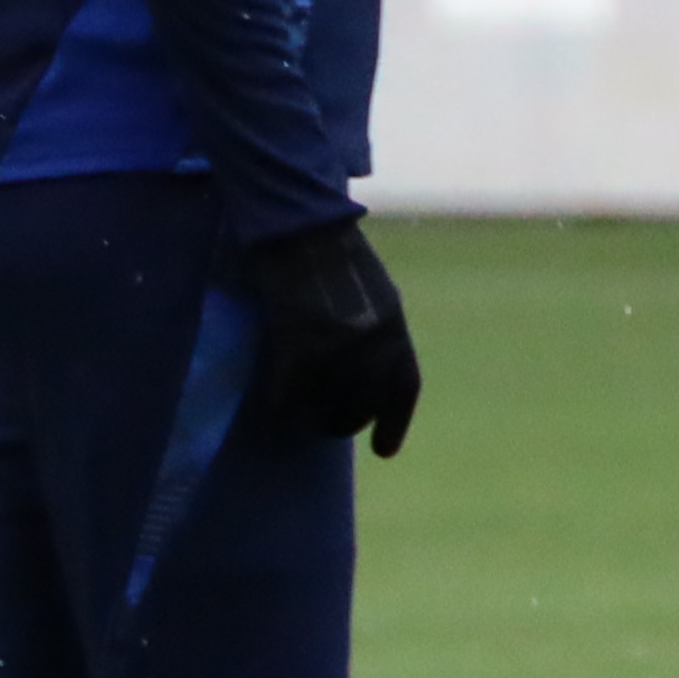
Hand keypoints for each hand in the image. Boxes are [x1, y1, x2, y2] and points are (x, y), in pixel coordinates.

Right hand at [236, 219, 418, 456]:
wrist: (298, 226)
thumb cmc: (331, 253)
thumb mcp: (375, 291)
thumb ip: (378, 330)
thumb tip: (373, 372)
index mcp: (395, 327)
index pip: (402, 388)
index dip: (395, 423)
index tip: (383, 451)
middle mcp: (373, 342)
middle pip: (363, 405)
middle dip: (346, 422)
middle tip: (329, 426)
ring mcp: (336, 346)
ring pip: (324, 404)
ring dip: (311, 413)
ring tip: (302, 411)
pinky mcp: (297, 346)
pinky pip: (288, 394)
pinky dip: (280, 400)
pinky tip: (275, 400)